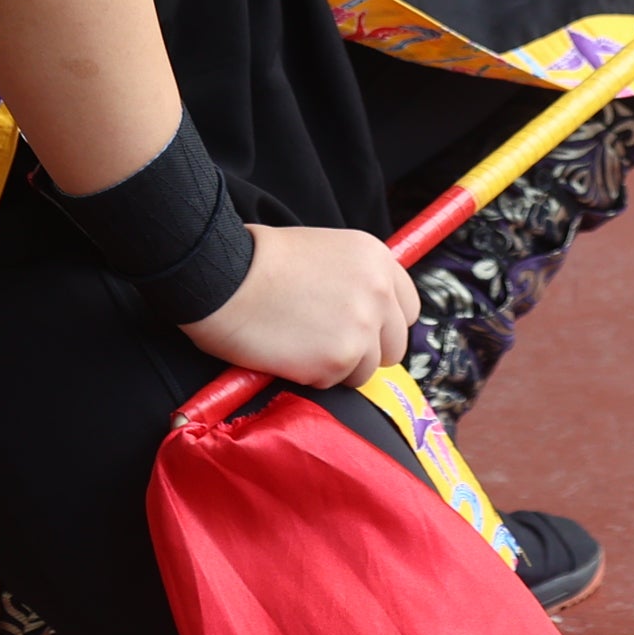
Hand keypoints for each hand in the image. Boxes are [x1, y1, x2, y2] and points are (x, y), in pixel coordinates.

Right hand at [179, 223, 417, 390]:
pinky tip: (288, 353)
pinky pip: (335, 383)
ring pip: (367, 370)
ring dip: (338, 367)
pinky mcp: (338, 361)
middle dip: (367, 351)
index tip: (363, 330)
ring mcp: (362, 329)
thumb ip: (356, 281)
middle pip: (396, 345)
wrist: (224, 277)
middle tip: (330, 346)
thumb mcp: (326, 251)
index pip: (409, 308)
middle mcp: (379, 294)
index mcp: (378, 260)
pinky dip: (312, 377)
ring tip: (301, 345)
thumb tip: (368, 314)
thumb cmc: (261, 261)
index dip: (384, 323)